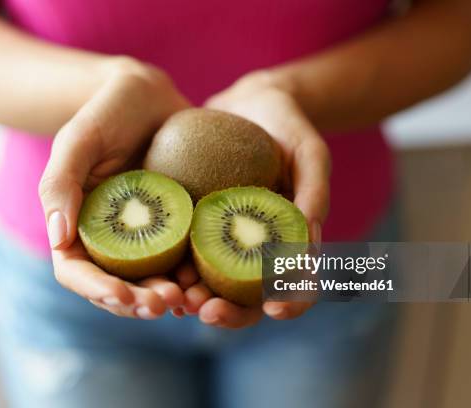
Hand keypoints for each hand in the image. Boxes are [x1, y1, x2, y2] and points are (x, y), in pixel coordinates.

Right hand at [39, 57, 190, 318]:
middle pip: (118, 287)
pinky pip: (185, 260)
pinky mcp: (177, 228)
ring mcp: (146, 237)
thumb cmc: (107, 112)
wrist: (150, 98)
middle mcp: (111, 240)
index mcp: (77, 226)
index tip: (123, 295)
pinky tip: (210, 280)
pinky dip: (195, 277)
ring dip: (170, 298)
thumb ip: (60, 184)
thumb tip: (57, 239)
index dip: (97, 290)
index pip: (78, 272)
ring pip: (153, 282)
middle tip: (167, 303)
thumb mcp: (79, 139)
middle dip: (140, 303)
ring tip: (191, 299)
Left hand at [179, 70, 330, 328]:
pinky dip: (172, 265)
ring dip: (194, 297)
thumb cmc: (288, 128)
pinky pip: (184, 249)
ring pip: (211, 283)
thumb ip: (314, 192)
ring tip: (175, 297)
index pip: (296, 285)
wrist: (250, 103)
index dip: (290, 303)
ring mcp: (224, 238)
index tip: (274, 308)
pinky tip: (156, 267)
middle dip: (229, 311)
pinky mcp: (197, 221)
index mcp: (291, 242)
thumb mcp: (309, 153)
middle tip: (205, 310)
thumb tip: (310, 242)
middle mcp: (256, 248)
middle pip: (248, 297)